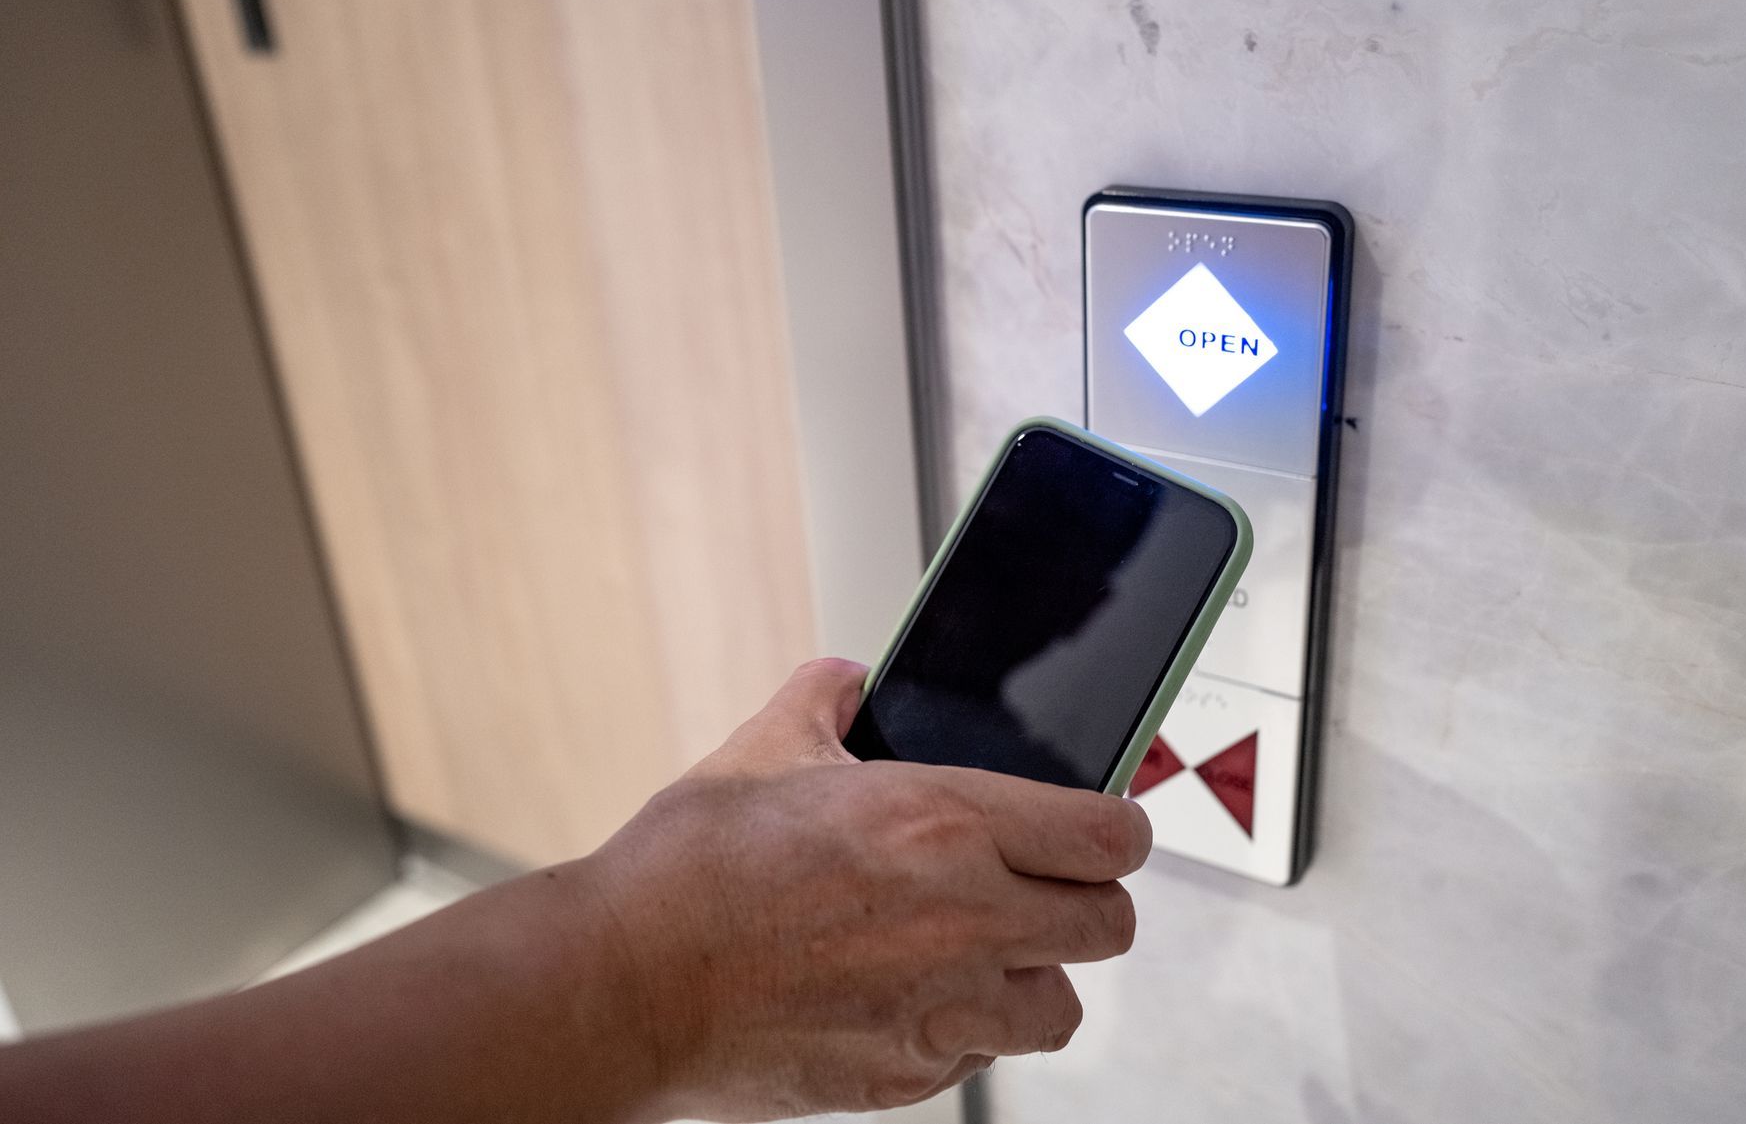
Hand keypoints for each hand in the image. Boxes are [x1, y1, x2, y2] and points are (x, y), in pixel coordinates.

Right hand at [583, 658, 1153, 1121]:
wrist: (619, 986)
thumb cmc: (685, 872)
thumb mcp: (762, 750)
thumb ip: (825, 696)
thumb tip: (850, 677)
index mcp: (942, 821)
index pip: (1111, 834)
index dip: (1118, 829)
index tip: (1103, 830)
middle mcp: (963, 918)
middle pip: (1110, 923)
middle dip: (1088, 901)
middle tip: (1042, 887)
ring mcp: (940, 1007)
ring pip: (1062, 1006)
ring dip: (1037, 976)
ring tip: (982, 952)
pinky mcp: (906, 1075)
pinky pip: (981, 1055)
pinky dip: (966, 1030)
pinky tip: (911, 997)